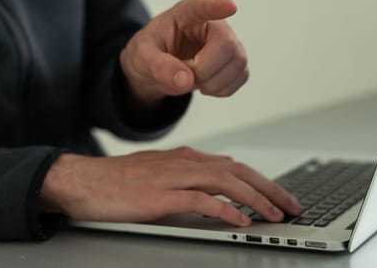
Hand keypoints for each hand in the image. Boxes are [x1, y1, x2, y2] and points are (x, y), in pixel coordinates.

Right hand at [40, 147, 302, 225]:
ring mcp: (174, 176)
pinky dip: (225, 210)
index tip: (280, 195)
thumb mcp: (162, 173)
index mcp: (187, 157)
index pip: (235, 166)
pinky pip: (201, 200)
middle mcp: (186, 161)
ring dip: (255, 199)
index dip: (262, 181)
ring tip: (275, 214)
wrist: (84, 180)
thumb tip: (218, 186)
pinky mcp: (161, 194)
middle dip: (270, 188)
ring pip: (226, 182)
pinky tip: (240, 220)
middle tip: (292, 205)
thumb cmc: (120, 180)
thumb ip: (190, 176)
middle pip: (239, 171)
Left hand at [120, 0, 248, 104]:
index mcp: (186, 14)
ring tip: (193, 80)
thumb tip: (185, 80)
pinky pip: (241, 77)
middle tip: (184, 74)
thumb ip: (159, 66)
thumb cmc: (150, 53)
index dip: (217, 7)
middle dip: (205, 70)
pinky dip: (222, 89)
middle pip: (227, 45)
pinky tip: (206, 85)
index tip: (230, 7)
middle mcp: (213, 24)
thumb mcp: (142, 58)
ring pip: (238, 63)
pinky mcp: (236, 61)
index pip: (203, 6)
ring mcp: (229, 42)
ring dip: (214, 82)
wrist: (156, 69)